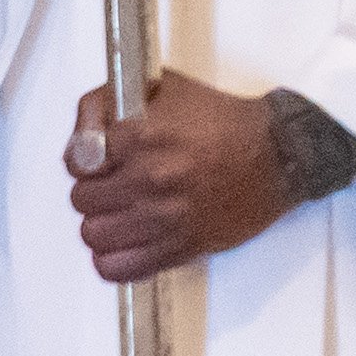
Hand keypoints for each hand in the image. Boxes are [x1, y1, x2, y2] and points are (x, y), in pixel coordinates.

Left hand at [68, 68, 294, 282]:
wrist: (278, 154)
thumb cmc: (223, 120)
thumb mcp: (161, 87)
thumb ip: (106, 104)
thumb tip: (79, 140)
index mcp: (143, 136)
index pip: (77, 161)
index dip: (83, 160)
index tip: (96, 161)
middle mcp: (151, 179)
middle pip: (82, 200)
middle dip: (93, 190)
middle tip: (113, 185)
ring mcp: (165, 218)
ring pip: (94, 235)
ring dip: (102, 224)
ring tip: (120, 214)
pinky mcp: (180, 247)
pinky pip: (119, 268)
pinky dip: (113, 260)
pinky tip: (126, 243)